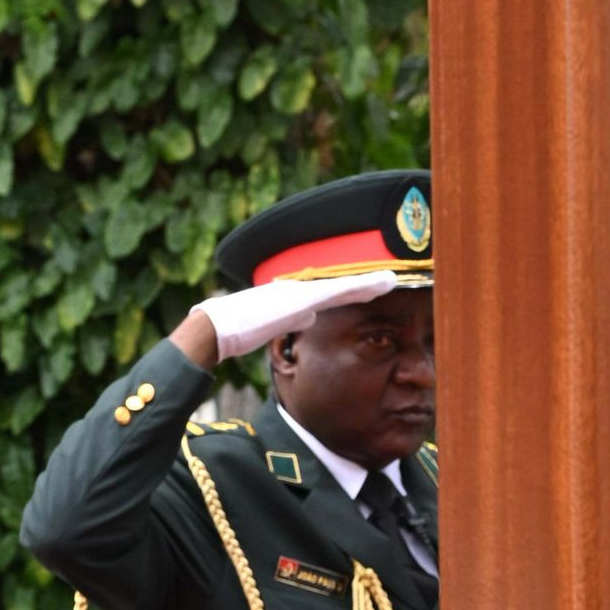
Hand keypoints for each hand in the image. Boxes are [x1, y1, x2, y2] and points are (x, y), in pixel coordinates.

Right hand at [183, 267, 397, 365]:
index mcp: (293, 295)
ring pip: (342, 286)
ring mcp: (299, 291)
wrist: (215, 328)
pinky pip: (338, 292)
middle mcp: (299, 289)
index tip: (374, 288)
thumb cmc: (236, 330)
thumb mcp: (272, 325)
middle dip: (365, 283)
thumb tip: (311, 317)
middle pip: (340, 286)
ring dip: (369, 283)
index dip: (354, 290)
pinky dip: (361, 287)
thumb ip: (294, 318)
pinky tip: (381, 285)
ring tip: (394, 279)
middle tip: (392, 279)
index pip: (330, 292)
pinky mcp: (300, 298)